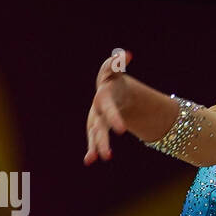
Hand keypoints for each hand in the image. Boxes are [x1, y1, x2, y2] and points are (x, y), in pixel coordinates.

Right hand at [84, 48, 132, 164]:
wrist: (109, 90)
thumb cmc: (114, 80)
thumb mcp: (116, 71)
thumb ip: (118, 63)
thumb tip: (127, 54)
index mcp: (103, 96)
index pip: (108, 107)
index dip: (114, 117)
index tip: (121, 131)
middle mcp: (97, 109)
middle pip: (99, 125)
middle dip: (102, 139)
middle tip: (107, 154)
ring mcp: (96, 119)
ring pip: (95, 134)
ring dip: (96, 146)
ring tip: (97, 159)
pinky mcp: (97, 127)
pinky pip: (93, 139)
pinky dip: (91, 149)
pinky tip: (89, 161)